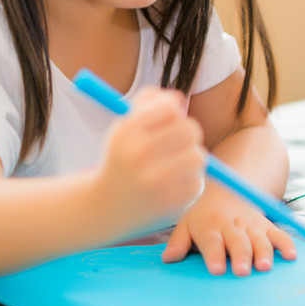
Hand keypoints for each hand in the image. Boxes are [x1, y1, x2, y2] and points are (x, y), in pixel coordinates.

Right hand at [94, 88, 206, 236]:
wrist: (105, 207)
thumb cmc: (121, 159)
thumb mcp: (124, 127)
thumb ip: (148, 102)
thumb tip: (178, 97)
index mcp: (127, 134)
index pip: (171, 109)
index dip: (175, 112)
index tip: (171, 120)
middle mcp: (139, 157)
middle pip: (191, 130)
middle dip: (189, 132)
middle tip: (182, 140)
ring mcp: (156, 182)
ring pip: (199, 156)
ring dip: (191, 157)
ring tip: (177, 163)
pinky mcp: (170, 203)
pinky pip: (197, 181)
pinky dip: (189, 180)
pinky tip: (172, 185)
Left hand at [162, 184, 296, 275]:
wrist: (227, 189)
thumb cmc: (203, 215)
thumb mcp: (186, 223)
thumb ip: (179, 241)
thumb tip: (168, 259)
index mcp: (209, 225)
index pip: (211, 240)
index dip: (214, 255)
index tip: (216, 269)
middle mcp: (231, 225)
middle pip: (237, 241)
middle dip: (240, 256)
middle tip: (242, 271)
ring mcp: (250, 224)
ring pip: (259, 238)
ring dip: (264, 252)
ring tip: (265, 266)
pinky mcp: (266, 225)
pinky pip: (278, 233)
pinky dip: (286, 243)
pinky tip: (291, 256)